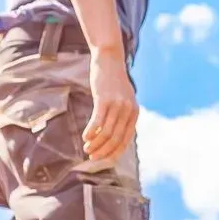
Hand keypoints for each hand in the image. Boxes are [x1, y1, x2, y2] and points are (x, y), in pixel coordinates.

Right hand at [84, 46, 138, 162]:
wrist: (110, 58)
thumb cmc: (113, 81)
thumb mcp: (123, 99)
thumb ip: (122, 115)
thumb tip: (113, 135)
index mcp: (134, 113)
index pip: (125, 140)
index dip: (114, 153)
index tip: (103, 161)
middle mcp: (128, 110)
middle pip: (115, 139)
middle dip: (103, 152)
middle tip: (91, 158)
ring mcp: (117, 105)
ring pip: (105, 133)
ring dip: (95, 144)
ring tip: (86, 149)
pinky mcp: (104, 99)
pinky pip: (97, 122)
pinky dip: (90, 132)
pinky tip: (84, 137)